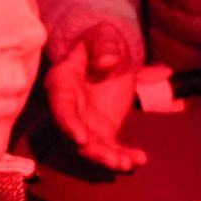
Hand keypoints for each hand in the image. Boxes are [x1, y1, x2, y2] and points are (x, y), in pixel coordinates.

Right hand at [45, 22, 146, 171]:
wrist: (110, 56)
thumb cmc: (102, 43)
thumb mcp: (104, 36)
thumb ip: (105, 45)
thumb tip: (106, 63)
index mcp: (63, 80)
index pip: (61, 105)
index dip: (69, 123)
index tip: (80, 139)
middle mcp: (69, 106)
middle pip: (75, 133)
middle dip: (93, 150)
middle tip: (114, 161)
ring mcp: (84, 121)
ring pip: (91, 146)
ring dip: (108, 158)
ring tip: (129, 165)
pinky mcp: (101, 130)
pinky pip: (109, 146)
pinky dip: (122, 155)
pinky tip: (138, 161)